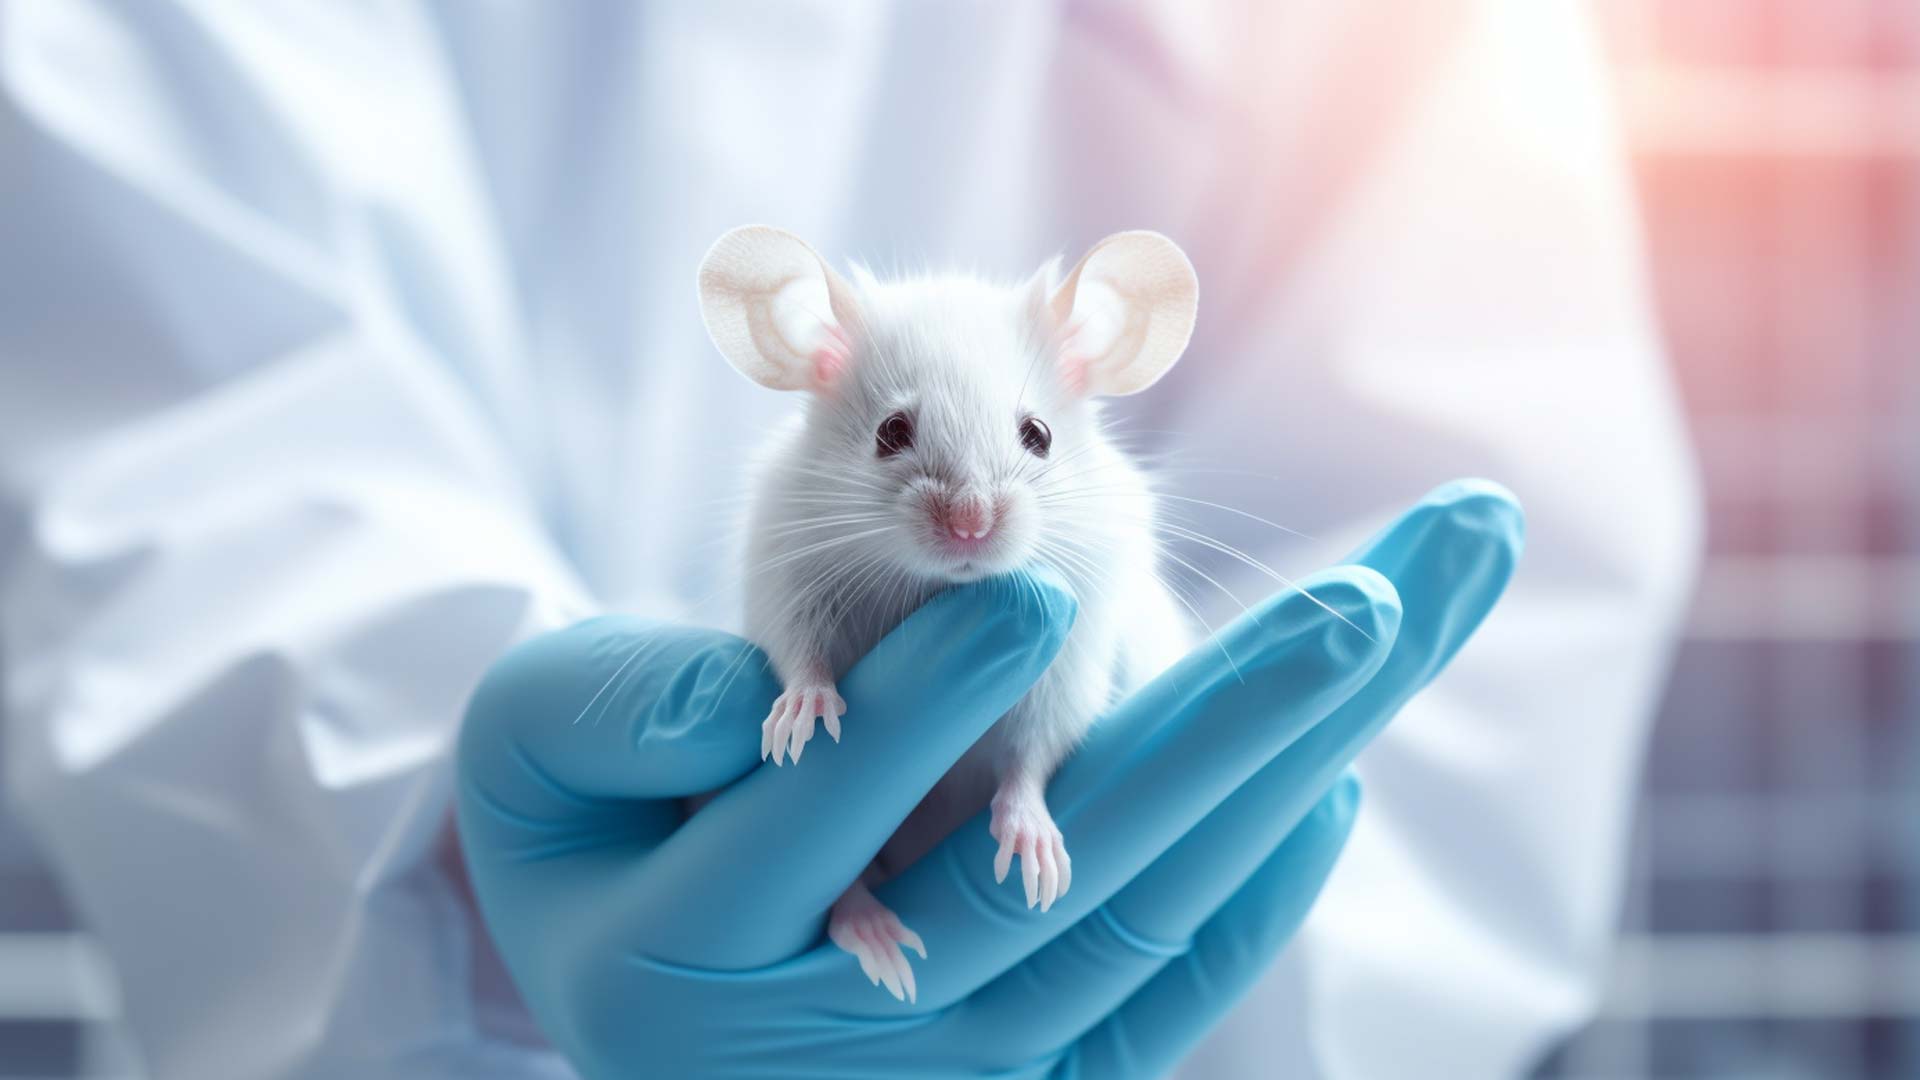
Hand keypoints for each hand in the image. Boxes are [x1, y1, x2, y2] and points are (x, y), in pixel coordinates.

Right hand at [456, 480, 1521, 1078]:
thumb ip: (620, 711)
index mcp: (689, 944)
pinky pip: (1154, 1003)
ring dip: (1280, 770)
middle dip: (1226, 729)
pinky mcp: (1026, 1075)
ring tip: (1397, 624)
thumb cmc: (576, 835)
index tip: (1028, 587)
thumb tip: (754, 702)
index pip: (820, 822)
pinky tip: (1333, 780)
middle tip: (1369, 603)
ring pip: (1136, 929)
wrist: (627, 989)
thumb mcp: (536, 753)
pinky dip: (1252, 898)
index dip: (925, 710)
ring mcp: (950, 1072)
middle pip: (1054, 892)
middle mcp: (833, 1035)